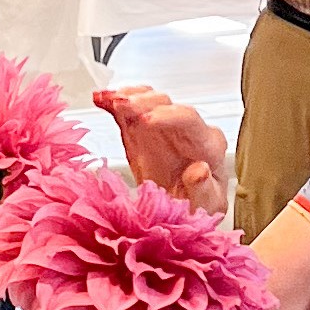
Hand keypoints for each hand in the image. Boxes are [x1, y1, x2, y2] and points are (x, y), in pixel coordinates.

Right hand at [96, 85, 231, 217]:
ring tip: (107, 99)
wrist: (182, 212)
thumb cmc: (197, 207)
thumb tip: (199, 170)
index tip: (145, 120)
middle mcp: (186, 129)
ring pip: (147, 100)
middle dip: (141, 102)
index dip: (166, 116)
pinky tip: (102, 99)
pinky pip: (130, 110)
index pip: (189, 119)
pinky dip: (115, 103)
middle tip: (121, 105)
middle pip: (165, 104)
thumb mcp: (205, 207)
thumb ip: (204, 190)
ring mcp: (163, 125)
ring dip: (126, 97)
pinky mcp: (142, 128)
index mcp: (206, 144)